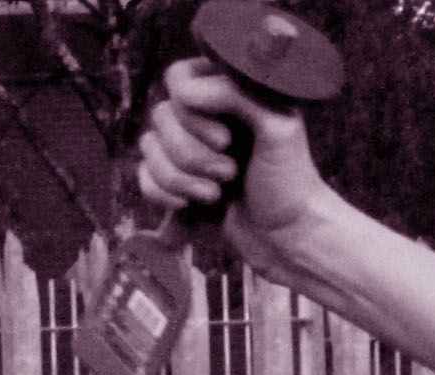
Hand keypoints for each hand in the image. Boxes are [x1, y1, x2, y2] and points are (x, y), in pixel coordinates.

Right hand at [134, 54, 348, 271]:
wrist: (285, 236)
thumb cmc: (289, 180)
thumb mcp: (276, 126)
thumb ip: (235, 95)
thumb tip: (184, 91)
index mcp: (230, 92)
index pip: (179, 79)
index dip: (192, 112)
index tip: (226, 139)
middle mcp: (205, 115)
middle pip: (161, 116)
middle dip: (192, 154)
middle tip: (230, 173)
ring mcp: (187, 148)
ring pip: (149, 149)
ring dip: (181, 179)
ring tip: (217, 194)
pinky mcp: (175, 181)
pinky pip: (144, 178)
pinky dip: (164, 196)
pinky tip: (193, 206)